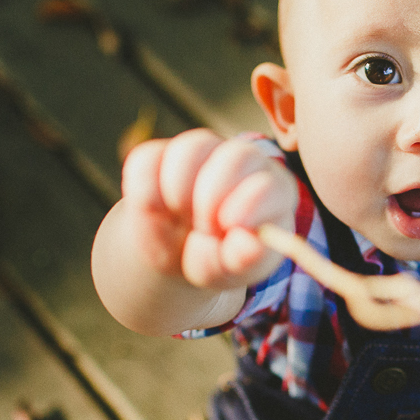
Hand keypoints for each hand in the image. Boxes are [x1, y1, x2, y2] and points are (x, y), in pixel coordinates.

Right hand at [121, 129, 297, 289]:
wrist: (176, 256)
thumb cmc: (219, 260)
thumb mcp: (233, 270)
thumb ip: (244, 260)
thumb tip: (251, 247)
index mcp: (273, 190)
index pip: (270, 184)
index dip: (249, 204)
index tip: (229, 226)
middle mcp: (242, 160)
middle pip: (236, 155)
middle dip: (215, 195)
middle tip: (205, 228)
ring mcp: (202, 151)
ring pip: (191, 149)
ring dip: (180, 192)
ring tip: (182, 220)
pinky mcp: (160, 154)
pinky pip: (147, 161)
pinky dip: (146, 192)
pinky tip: (159, 212)